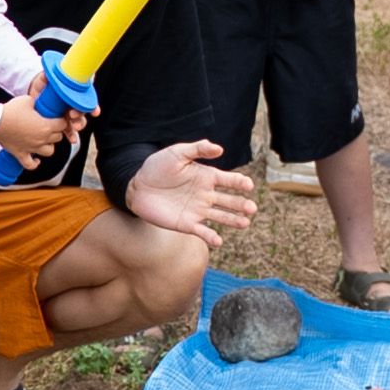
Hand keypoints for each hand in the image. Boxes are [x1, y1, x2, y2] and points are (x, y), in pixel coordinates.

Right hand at [0, 65, 80, 163]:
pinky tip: (36, 159)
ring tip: (44, 140)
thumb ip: (37, 102)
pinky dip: (34, 163)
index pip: (63, 124)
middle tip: (50, 125)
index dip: (62, 120)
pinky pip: (31, 165)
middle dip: (56, 131)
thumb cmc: (11, 110)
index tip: (57, 117)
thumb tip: (39, 104)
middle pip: (58, 137)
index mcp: (46, 126)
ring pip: (49, 151)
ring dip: (48, 145)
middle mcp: (41, 139)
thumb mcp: (28, 100)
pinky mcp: (21, 154)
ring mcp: (32, 148)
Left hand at [126, 139, 259, 245]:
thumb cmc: (157, 166)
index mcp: (206, 177)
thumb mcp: (176, 153)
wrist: (137, 186)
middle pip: (228, 200)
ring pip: (220, 216)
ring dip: (233, 220)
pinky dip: (211, 236)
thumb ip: (197, 149)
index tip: (248, 185)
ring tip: (245, 223)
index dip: (239, 182)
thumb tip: (219, 148)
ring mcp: (197, 210)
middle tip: (252, 208)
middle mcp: (206, 195)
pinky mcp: (186, 224)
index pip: (228, 180)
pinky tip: (219, 241)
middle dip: (241, 204)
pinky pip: (202, 231)